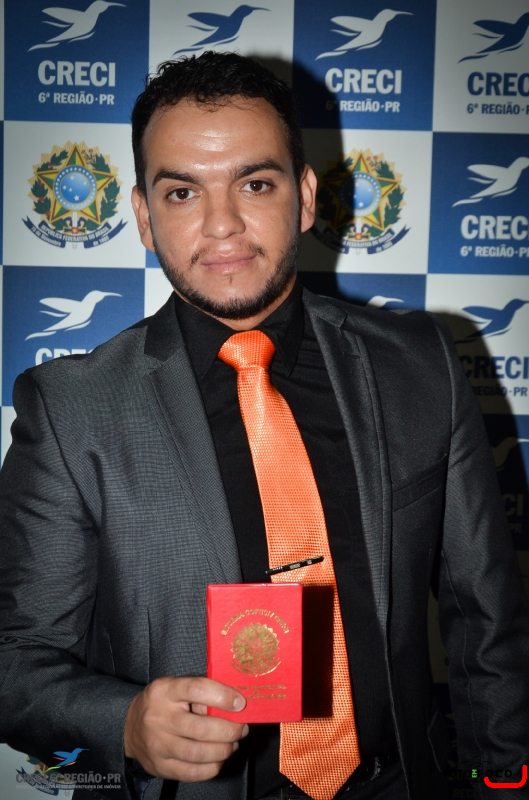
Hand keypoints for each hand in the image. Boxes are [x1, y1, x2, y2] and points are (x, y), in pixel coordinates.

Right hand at [123, 676, 247, 781]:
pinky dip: (212, 767)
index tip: (240, 703)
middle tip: (241, 728)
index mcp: (164, 690)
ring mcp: (158, 745)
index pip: (196, 689)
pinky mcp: (160, 766)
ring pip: (198, 753)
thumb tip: (234, 704)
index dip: (222, 697)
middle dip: (229, 730)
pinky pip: (192, 772)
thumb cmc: (162, 702)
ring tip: (232, 743)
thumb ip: (201, 691)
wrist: (131, 725)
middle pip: (201, 728)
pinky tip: (219, 758)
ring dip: (223, 750)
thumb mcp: (175, 686)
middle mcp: (158, 717)